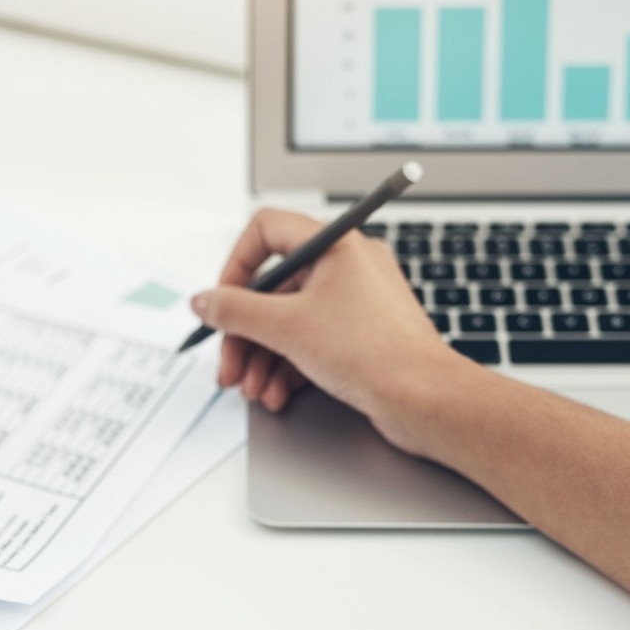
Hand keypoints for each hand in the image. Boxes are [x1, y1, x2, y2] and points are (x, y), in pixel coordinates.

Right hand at [195, 208, 480, 458]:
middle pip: (272, 288)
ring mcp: (355, 302)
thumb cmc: (375, 353)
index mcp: (335, 245)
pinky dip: (288, 367)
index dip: (236, 266)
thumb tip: (205, 301)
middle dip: (245, 333)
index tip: (223, 302)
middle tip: (229, 364)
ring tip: (253, 389)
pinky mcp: (360, 336)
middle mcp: (347, 267)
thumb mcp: (286, 328)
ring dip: (262, 358)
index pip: (267, 231)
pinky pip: (311, 342)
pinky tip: (278, 394)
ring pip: (289, 321)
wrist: (424, 399)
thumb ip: (235, 311)